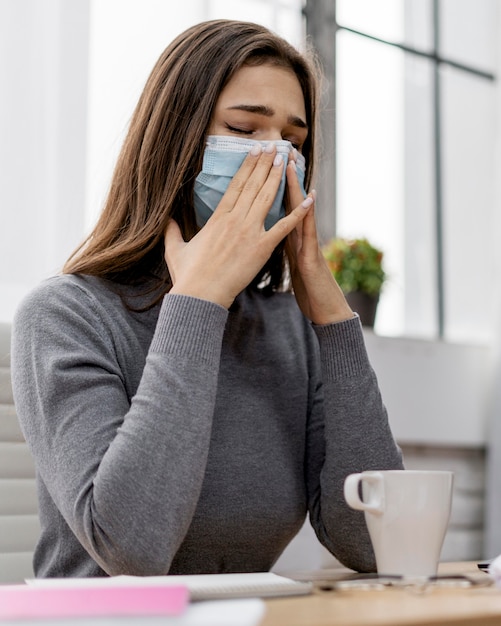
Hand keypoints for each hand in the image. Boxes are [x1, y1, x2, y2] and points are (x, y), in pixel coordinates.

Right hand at [164, 145, 312, 308]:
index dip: (248, 165)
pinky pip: (283, 228)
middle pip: (253, 185)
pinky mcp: (261, 248)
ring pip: (267, 198)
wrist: (200, 295)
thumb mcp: (175, 249)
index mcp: (217, 218)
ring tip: (285, 159)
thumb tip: (166, 220)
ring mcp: (249, 233)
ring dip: (277, 177)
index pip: (236, 184)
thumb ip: (172, 231)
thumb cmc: (187, 275)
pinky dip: (297, 214)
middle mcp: (234, 220)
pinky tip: (308, 200)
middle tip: (275, 146)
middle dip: (265, 164)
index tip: (255, 151)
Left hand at [285, 160, 353, 324]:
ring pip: (300, 212)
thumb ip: (286, 251)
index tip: (260, 166)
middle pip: (289, 204)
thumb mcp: (293, 268)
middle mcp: (300, 239)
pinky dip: (308, 218)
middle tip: (277, 152)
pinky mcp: (312, 259)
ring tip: (290, 167)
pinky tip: (309, 201)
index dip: (269, 188)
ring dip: (296, 189)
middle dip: (282, 179)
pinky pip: (309, 236)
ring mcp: (308, 246)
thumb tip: (270, 240)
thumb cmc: (309, 291)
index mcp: (290, 240)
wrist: (327, 310)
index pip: (278, 209)